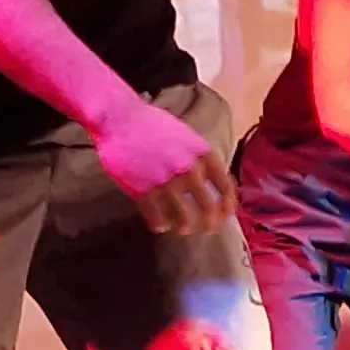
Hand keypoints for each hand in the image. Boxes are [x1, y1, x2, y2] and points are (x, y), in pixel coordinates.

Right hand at [89, 96, 234, 235]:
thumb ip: (201, 160)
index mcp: (203, 155)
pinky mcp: (144, 191)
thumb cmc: (153, 126)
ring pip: (184, 218)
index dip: (228, 207)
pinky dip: (161, 224)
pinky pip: (157, 218)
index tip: (224, 216)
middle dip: (210, 224)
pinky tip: (161, 224)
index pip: (226, 188)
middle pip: (209, 209)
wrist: (121, 119)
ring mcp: (166, 182)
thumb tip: (214, 183)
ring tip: (183, 229)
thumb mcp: (187, 137)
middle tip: (207, 229)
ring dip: (186, 227)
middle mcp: (189, 170)